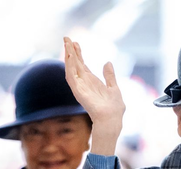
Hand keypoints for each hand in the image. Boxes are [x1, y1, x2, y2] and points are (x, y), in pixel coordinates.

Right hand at [63, 37, 124, 154]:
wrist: (112, 119)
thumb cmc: (114, 108)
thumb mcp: (114, 87)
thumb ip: (109, 76)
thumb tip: (107, 62)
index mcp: (92, 82)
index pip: (82, 65)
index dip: (78, 53)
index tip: (76, 42)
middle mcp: (84, 84)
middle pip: (75, 64)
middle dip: (71, 51)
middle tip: (67, 37)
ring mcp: (80, 87)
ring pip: (71, 68)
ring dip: (68, 55)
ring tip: (66, 43)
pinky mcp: (78, 92)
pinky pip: (71, 77)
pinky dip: (69, 66)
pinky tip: (69, 56)